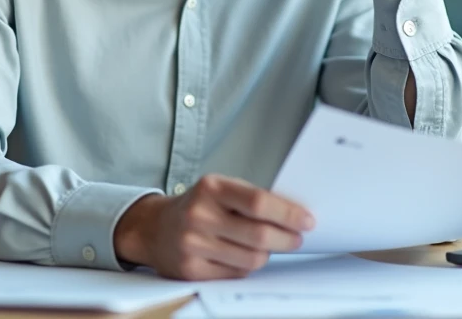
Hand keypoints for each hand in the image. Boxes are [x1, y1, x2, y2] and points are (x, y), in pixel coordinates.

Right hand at [113, 174, 313, 280]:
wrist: (154, 228)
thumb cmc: (197, 206)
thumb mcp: (219, 189)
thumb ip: (251, 198)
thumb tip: (294, 213)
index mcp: (210, 188)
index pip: (258, 202)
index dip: (288, 213)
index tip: (307, 220)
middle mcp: (199, 215)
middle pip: (259, 235)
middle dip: (287, 239)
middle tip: (297, 238)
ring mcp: (193, 245)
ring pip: (251, 259)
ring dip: (266, 253)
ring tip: (265, 245)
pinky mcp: (191, 270)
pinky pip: (236, 274)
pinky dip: (247, 266)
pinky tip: (242, 255)